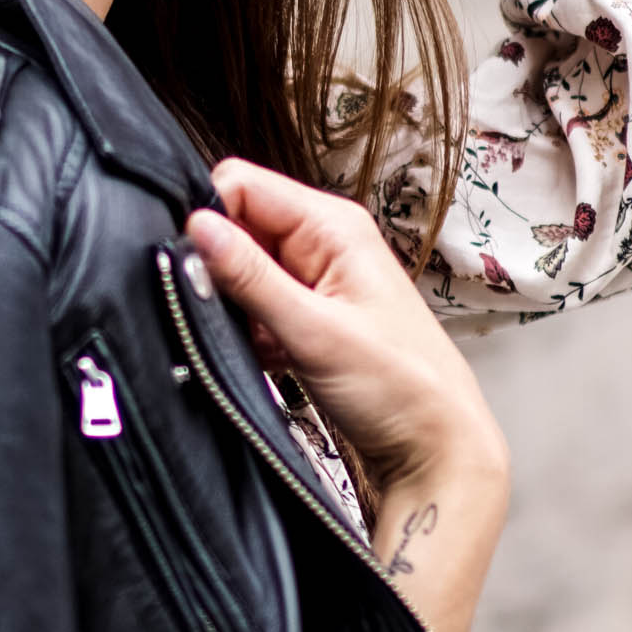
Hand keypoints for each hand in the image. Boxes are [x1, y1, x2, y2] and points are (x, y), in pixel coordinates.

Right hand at [184, 159, 506, 495]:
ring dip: (235, 308)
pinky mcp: (308, 315)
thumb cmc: (401, 388)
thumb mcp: (313, 331)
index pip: (241, 184)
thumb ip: (249, 277)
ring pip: (242, 272)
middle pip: (238, 227)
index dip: (210, 219)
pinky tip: (270, 359)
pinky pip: (255, 308)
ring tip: (262, 343)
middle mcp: (323, 242)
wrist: (434, 447)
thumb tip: (197, 227)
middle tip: (232, 315)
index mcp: (332, 225)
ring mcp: (315, 279)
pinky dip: (250, 333)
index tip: (199, 265)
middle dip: (220, 270)